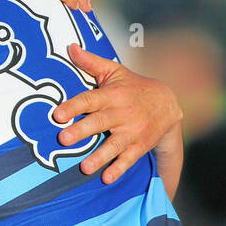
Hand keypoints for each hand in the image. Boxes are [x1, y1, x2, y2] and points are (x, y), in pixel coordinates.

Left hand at [52, 43, 182, 184]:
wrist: (168, 104)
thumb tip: (69, 46)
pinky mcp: (139, 145)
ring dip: (100, 156)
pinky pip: (129, 158)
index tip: (57, 114)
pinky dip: (119, 169)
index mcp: (112, 94)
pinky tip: (107, 178)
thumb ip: (90, 62)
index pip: (90, 100)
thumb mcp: (114, 71)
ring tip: (84, 167)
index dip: (74, 106)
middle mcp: (121, 113)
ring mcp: (132, 131)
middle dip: (82, 131)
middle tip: (63, 139)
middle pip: (99, 122)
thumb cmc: (131, 86)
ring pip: (114, 145)